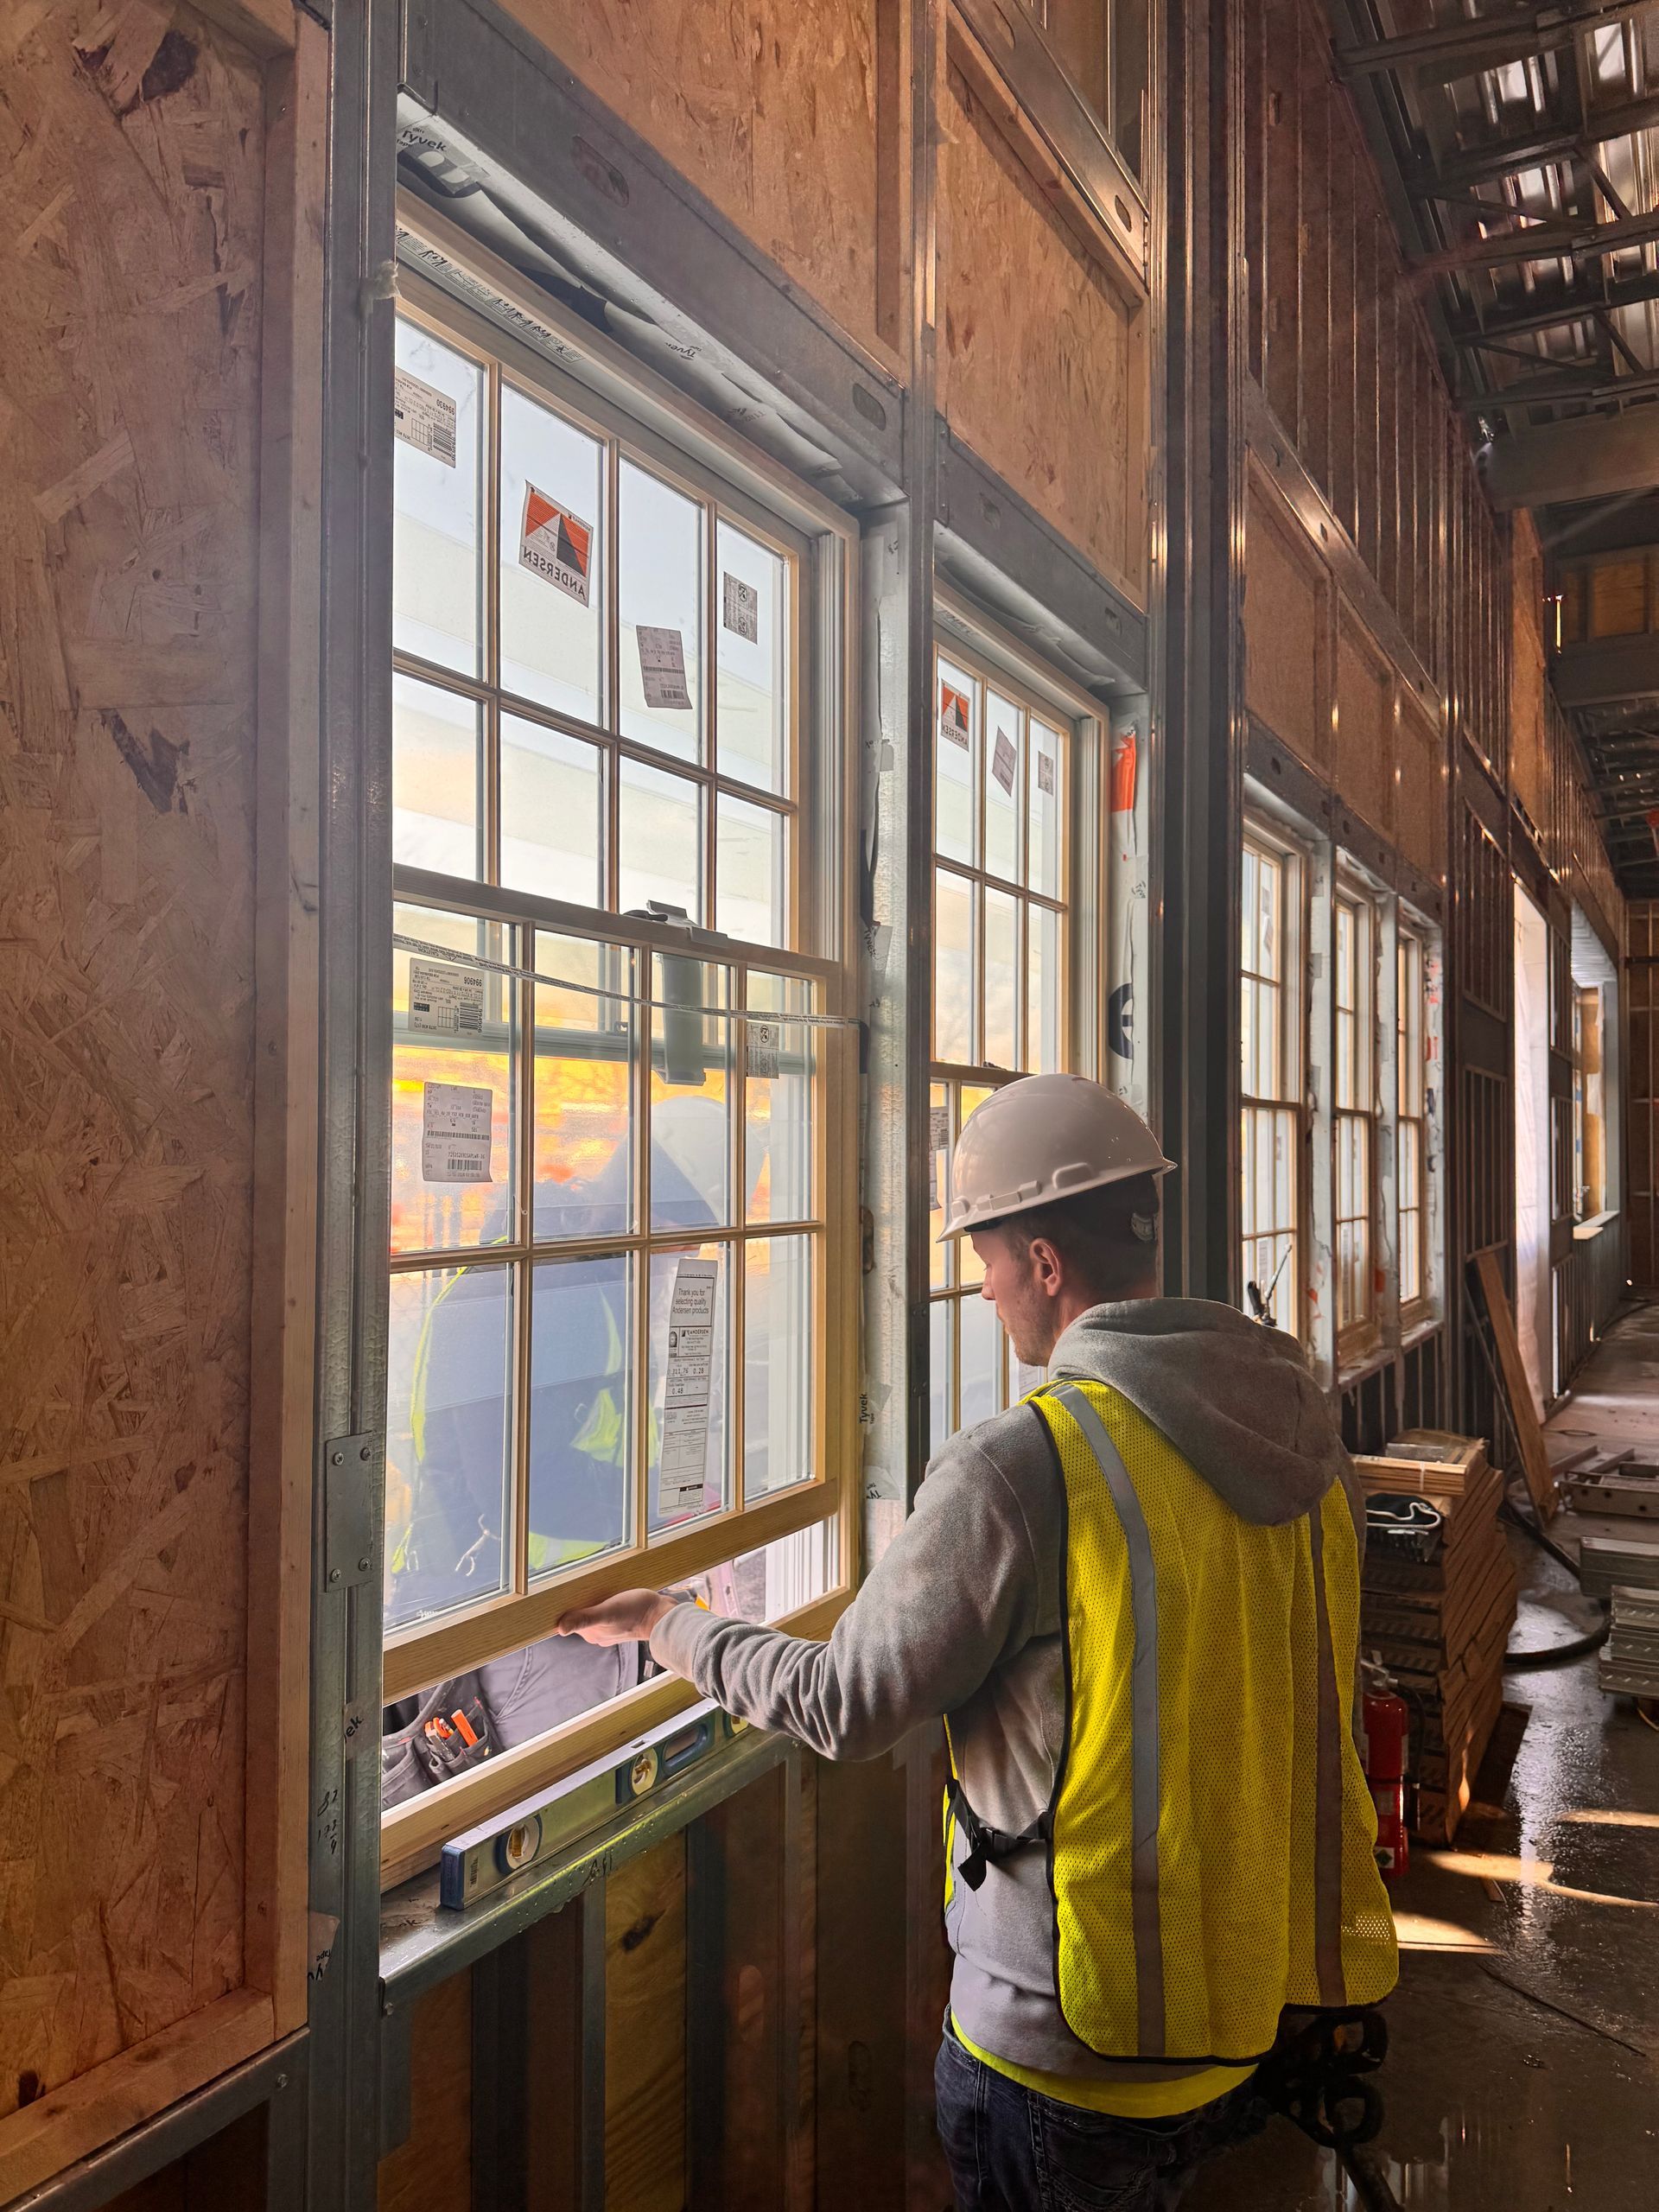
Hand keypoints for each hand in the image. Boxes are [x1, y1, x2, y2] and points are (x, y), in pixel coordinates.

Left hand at [556, 1589, 677, 1644]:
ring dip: (591, 1601)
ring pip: (593, 1612)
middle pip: (580, 1615)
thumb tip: (560, 1629)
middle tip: (578, 1586)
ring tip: (593, 1587)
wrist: (662, 1615)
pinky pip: (605, 1610)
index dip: (565, 1608)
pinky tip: (607, 1593)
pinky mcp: (621, 1619)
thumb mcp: (608, 1612)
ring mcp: (610, 1627)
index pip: (570, 1621)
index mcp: (592, 1634)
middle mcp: (599, 1633)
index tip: (563, 1595)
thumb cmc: (636, 1613)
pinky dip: (603, 1602)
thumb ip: (585, 1619)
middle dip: (578, 1603)